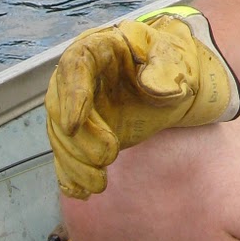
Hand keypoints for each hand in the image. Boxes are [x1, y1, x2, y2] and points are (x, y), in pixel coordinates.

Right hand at [45, 8, 239, 197]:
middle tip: (107, 157)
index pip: (76, 66)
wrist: (178, 76)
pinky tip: (80, 192)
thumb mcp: (177, 55)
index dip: (72, 94)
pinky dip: (71, 174)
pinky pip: (69, 153)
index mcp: (99, 48)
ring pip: (62, 135)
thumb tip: (154, 87)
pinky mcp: (85, 131)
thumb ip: (167, 67)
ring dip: (75, 162)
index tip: (74, 123)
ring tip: (98, 184)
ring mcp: (80, 106)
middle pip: (61, 106)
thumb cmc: (174, 58)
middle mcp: (81, 77)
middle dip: (78, 138)